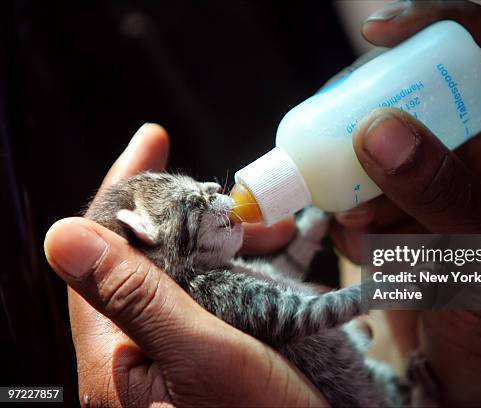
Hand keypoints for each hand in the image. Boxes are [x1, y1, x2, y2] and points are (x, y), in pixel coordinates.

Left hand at [44, 124, 323, 406]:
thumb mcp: (202, 358)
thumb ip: (134, 298)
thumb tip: (64, 235)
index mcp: (116, 359)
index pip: (99, 253)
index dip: (122, 192)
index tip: (152, 142)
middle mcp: (136, 354)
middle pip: (144, 257)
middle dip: (192, 218)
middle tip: (242, 209)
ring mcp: (173, 353)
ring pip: (183, 271)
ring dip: (225, 243)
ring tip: (275, 234)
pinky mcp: (207, 354)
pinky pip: (210, 293)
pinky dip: (239, 266)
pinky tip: (271, 257)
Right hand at [331, 1, 480, 405]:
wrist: (479, 374)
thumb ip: (445, 191)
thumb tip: (382, 130)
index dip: (433, 24)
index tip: (376, 35)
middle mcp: (465, 150)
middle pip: (407, 91)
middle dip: (369, 120)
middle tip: (345, 147)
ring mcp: (420, 182)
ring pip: (366, 146)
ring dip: (357, 187)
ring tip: (378, 235)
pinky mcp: (385, 214)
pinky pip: (348, 194)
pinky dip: (351, 225)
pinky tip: (381, 260)